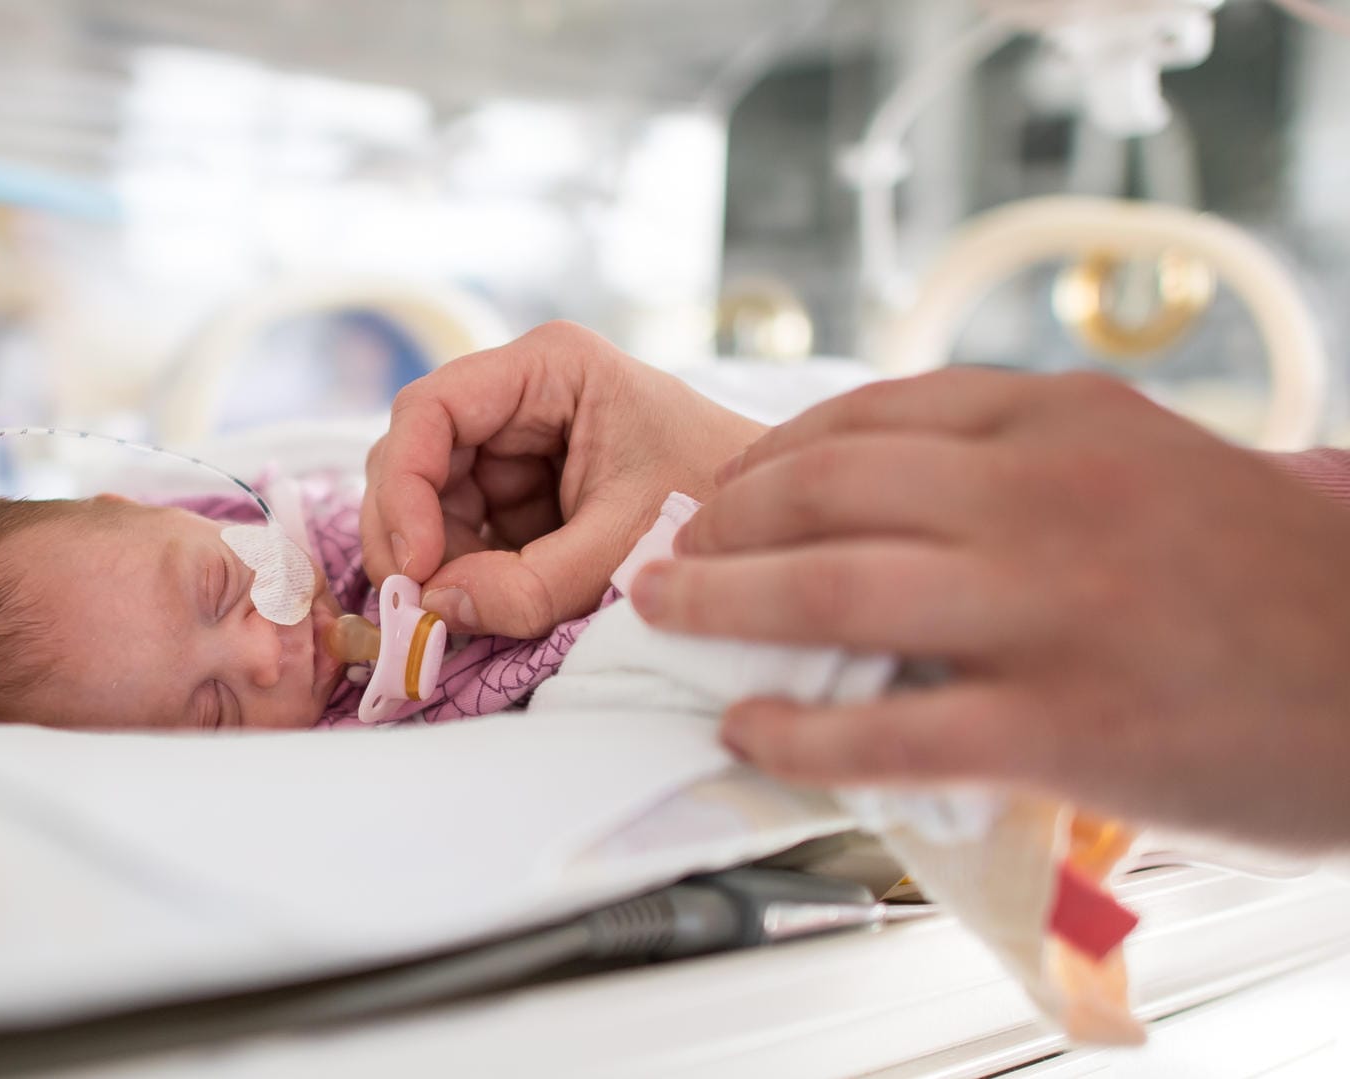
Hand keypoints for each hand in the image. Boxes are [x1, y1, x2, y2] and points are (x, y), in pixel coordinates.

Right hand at [362, 321, 765, 637]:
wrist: (777, 526)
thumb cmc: (714, 508)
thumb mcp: (622, 546)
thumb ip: (528, 585)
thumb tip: (435, 607)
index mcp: (550, 368)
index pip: (431, 409)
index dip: (405, 486)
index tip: (413, 564)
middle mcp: (522, 393)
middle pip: (418, 454)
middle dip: (412, 531)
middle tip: (420, 604)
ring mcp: (518, 440)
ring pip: (432, 498)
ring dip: (437, 559)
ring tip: (472, 607)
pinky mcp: (524, 487)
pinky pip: (464, 528)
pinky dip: (464, 570)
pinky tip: (489, 599)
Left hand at [631, 368, 1349, 844]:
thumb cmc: (1275, 580)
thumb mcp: (1154, 462)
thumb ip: (1026, 460)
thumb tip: (885, 492)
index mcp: (1063, 419)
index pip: (865, 415)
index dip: (765, 455)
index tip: (725, 489)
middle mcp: (1044, 495)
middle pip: (820, 490)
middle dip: (722, 525)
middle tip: (676, 556)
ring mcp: (1047, 609)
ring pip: (828, 592)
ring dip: (720, 605)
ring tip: (671, 617)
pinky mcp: (1059, 725)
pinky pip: (885, 732)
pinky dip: (795, 733)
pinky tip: (751, 730)